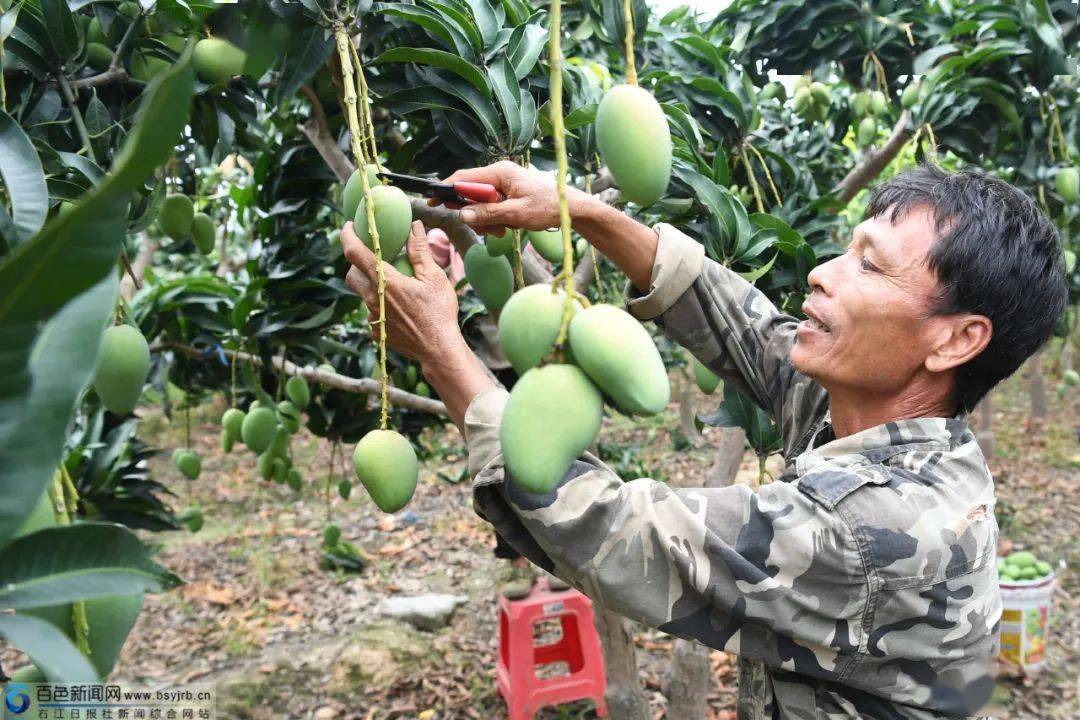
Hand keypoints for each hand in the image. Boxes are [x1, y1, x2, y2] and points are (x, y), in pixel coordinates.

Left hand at [341, 220, 464, 363]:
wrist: (438, 350)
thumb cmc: (439, 312)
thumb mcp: (433, 277)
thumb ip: (420, 251)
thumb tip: (414, 226)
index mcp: (385, 281)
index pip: (355, 253)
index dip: (347, 236)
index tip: (348, 227)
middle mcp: (373, 299)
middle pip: (352, 275)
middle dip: (357, 263)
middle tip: (373, 258)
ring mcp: (373, 318)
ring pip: (362, 295)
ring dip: (372, 286)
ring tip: (393, 286)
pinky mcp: (377, 332)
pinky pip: (372, 314)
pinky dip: (381, 306)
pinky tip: (399, 309)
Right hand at [432, 161, 589, 236]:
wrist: (571, 208)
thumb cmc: (548, 207)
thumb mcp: (517, 214)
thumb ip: (489, 214)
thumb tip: (463, 215)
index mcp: (499, 172)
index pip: (464, 177)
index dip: (446, 190)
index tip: (434, 202)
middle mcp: (499, 175)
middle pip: (469, 193)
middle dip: (473, 214)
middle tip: (488, 229)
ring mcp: (503, 184)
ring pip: (479, 204)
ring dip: (486, 220)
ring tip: (503, 230)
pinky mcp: (507, 194)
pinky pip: (490, 208)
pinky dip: (494, 220)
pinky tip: (507, 227)